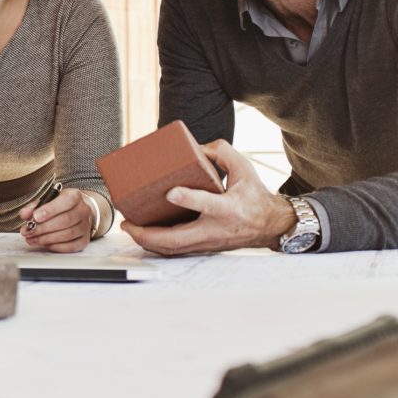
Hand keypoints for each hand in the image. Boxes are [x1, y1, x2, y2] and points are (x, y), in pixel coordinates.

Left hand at [20, 188, 95, 252]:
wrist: (75, 212)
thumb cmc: (58, 206)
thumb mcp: (45, 201)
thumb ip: (34, 207)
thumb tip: (25, 214)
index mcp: (74, 196)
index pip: (66, 202)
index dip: (50, 210)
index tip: (35, 217)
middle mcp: (83, 210)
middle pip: (65, 220)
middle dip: (43, 227)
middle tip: (28, 231)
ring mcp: (85, 226)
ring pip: (67, 234)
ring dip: (47, 238)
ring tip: (32, 238)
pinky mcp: (85, 240)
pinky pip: (71, 246)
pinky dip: (56, 246)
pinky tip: (44, 244)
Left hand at [121, 140, 296, 255]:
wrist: (270, 226)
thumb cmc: (254, 197)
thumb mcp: (244, 169)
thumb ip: (222, 153)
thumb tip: (196, 147)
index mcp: (228, 207)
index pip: (207, 204)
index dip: (188, 199)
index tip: (170, 192)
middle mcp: (215, 228)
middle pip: (178, 239)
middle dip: (148, 234)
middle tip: (127, 222)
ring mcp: (207, 241)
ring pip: (173, 249)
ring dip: (147, 241)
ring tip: (128, 228)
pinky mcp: (202, 247)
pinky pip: (175, 250)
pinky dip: (155, 245)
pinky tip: (141, 235)